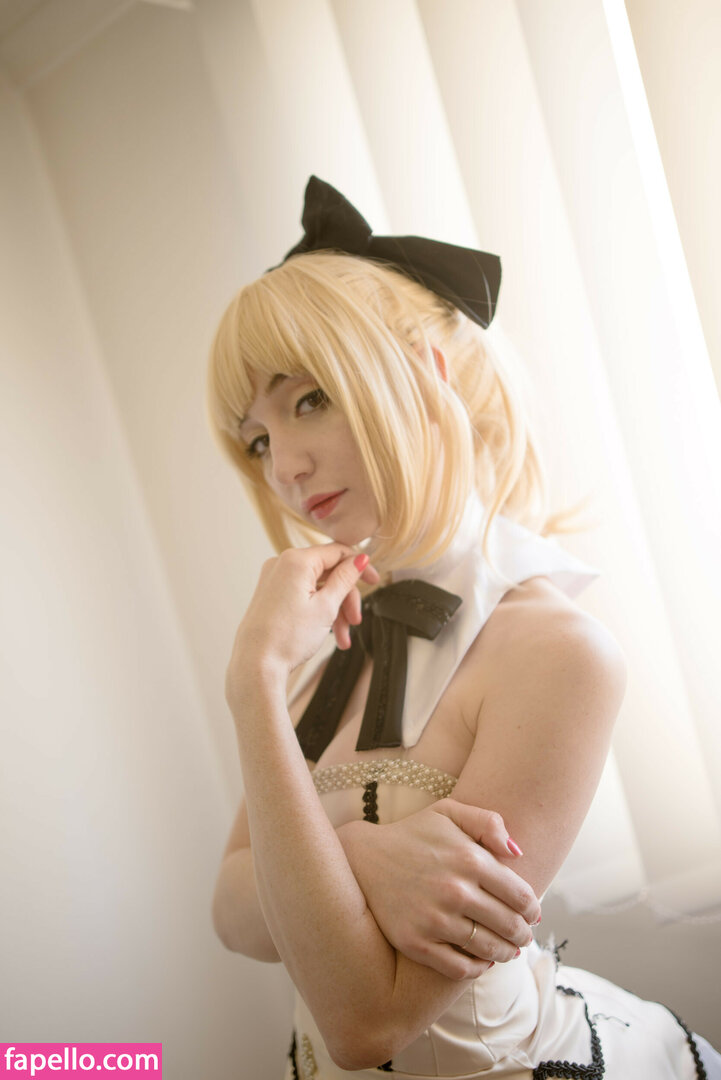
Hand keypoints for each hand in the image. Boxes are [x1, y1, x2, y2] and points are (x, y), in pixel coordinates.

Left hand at [226, 544, 378, 712]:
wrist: (255, 666)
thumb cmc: (287, 638)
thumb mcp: (326, 606)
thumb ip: (345, 579)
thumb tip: (360, 558)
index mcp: (296, 560)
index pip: (337, 552)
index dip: (360, 566)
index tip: (375, 581)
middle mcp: (281, 564)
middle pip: (328, 573)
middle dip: (345, 599)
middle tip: (355, 621)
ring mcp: (274, 580)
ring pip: (316, 587)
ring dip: (334, 610)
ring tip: (342, 638)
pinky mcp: (271, 595)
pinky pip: (302, 595)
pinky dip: (318, 611)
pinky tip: (328, 634)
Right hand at [339, 798, 540, 979]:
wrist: (363, 859)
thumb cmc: (413, 834)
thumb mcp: (449, 812)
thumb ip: (489, 822)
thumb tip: (518, 854)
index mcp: (469, 859)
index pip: (520, 896)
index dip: (533, 909)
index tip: (533, 914)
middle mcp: (455, 891)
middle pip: (509, 925)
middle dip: (523, 933)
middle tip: (524, 936)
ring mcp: (435, 920)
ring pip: (489, 949)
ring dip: (506, 953)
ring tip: (509, 951)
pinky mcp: (416, 943)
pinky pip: (460, 968)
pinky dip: (477, 969)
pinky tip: (482, 961)